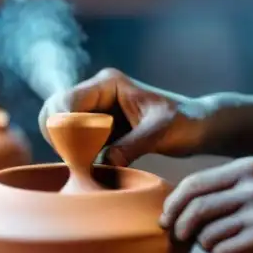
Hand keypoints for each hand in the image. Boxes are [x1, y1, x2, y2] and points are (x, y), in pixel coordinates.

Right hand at [39, 68, 208, 166]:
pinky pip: (74, 141)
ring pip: (60, 127)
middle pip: (54, 112)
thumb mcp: (160, 132)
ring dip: (66, 148)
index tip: (79, 155)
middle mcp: (97, 93)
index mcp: (108, 83)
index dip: (65, 129)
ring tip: (87, 167)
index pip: (66, 102)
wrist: (198, 127)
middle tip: (79, 162)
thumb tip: (101, 164)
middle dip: (59, 138)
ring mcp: (96, 111)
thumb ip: (131, 146)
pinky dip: (76, 155)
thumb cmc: (185, 122)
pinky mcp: (99, 129)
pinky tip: (91, 169)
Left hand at [161, 157, 252, 252]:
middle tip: (182, 240)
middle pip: (194, 210)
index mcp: (248, 168)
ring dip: (209, 248)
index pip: (194, 184)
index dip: (174, 204)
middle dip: (181, 228)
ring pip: (207, 235)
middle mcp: (250, 186)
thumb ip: (235, 184)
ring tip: (227, 249)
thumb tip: (192, 203)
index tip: (169, 219)